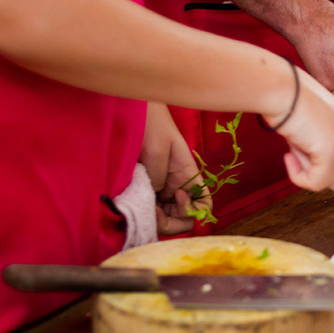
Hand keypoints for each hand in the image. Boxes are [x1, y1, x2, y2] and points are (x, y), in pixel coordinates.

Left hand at [140, 102, 208, 234]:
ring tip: (141, 206)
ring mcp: (159, 190)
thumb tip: (154, 198)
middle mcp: (176, 187)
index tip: (177, 198)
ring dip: (155, 220)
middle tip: (153, 210)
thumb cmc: (149, 123)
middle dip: (171, 222)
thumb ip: (158, 177)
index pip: (204, 204)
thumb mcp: (157, 149)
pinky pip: (148, 210)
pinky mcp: (142, 189)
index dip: (195, 211)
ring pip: (165, 218)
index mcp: (188, 176)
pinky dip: (143, 214)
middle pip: (183, 218)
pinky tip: (134, 203)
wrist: (129, 110)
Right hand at [266, 67, 333, 193]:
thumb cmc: (294, 104)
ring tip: (301, 141)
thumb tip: (319, 170)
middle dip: (316, 170)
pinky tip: (294, 147)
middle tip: (305, 144)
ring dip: (306, 170)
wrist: (282, 88)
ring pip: (327, 183)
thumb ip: (332, 148)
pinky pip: (313, 181)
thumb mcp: (322, 129)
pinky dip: (297, 172)